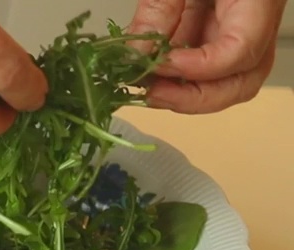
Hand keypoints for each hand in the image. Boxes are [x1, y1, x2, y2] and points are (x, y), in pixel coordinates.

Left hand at [128, 0, 288, 112]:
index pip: (241, 51)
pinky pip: (205, 67)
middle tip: (150, 92)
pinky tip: (148, 72)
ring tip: (147, 87)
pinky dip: (176, 78)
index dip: (199, 69)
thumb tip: (135, 54)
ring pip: (227, 82)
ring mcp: (240, 28)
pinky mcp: (218, 30)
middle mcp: (256, 19)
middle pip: (242, 80)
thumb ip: (160, 6)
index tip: (159, 65)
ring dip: (185, 94)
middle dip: (194, 98)